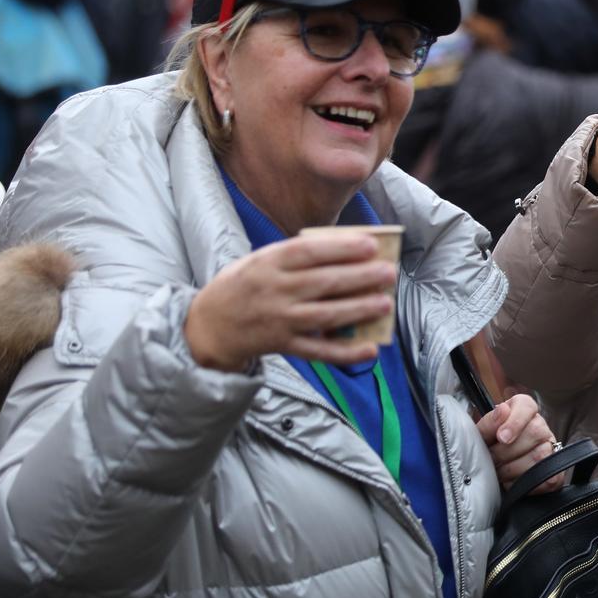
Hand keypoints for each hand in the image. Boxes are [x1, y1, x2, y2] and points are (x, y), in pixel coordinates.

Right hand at [184, 232, 395, 370]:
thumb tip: (348, 251)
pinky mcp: (283, 346)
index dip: (341, 248)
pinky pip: (318, 352)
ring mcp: (279, 320)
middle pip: (323, 283)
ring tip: (385, 303)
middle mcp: (273, 291)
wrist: (208, 326)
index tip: (371, 245)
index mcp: (268, 263)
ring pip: (325, 316)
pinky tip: (371, 349)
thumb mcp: (261, 260)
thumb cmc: (245, 284)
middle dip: (360, 277)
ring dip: (358, 310)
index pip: (309, 252)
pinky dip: (346, 353)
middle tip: (389, 272)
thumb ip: (298, 256)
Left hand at [476, 392, 567, 494]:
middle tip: (492, 458)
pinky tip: (511, 480)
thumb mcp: (482, 434)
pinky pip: (548, 478)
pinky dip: (525, 482)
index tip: (501, 437)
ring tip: (499, 471)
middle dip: (508, 451)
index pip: (527, 406)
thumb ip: (489, 423)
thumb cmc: (488, 448)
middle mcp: (540, 426)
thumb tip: (502, 410)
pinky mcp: (555, 472)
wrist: (493, 471)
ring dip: (513, 469)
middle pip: (536, 431)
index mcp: (522, 410)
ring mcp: (550, 448)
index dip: (515, 422)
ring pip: (541, 456)